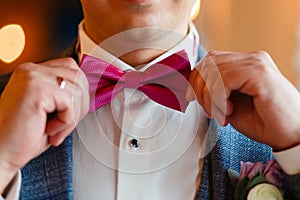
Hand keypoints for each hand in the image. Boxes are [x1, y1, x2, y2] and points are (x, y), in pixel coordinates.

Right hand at [0, 58, 88, 192]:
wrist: (1, 153)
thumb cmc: (24, 136)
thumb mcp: (51, 109)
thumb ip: (66, 94)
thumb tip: (87, 89)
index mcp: (34, 72)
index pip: (71, 68)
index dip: (78, 91)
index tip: (69, 113)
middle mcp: (32, 69)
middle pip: (78, 77)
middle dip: (79, 105)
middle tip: (64, 124)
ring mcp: (33, 76)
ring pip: (77, 90)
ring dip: (72, 117)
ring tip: (54, 129)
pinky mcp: (36, 89)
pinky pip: (70, 102)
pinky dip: (66, 121)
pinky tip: (49, 130)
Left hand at [186, 50, 299, 150]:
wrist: (290, 135)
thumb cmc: (263, 122)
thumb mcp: (229, 103)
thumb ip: (214, 91)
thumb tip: (193, 87)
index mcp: (245, 63)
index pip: (209, 60)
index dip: (196, 79)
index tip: (193, 99)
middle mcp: (251, 58)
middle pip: (208, 62)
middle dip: (199, 89)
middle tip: (209, 110)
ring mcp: (256, 63)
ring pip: (213, 71)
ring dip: (209, 97)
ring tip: (221, 113)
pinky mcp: (259, 73)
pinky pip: (223, 79)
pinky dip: (218, 98)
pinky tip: (229, 110)